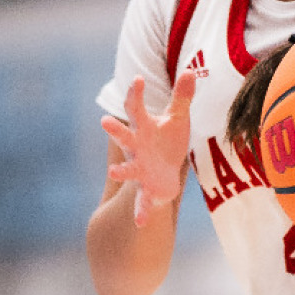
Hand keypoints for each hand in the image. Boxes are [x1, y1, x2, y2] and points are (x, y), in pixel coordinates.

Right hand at [102, 72, 197, 226]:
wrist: (164, 171)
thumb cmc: (167, 140)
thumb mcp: (178, 118)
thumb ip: (182, 96)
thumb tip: (190, 70)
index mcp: (143, 128)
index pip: (135, 108)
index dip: (135, 94)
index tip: (138, 79)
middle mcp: (137, 148)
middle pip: (124, 137)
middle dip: (115, 131)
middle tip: (104, 121)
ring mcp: (139, 169)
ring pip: (128, 170)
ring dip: (121, 171)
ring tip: (114, 172)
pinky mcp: (147, 188)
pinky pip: (142, 201)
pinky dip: (141, 211)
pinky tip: (140, 223)